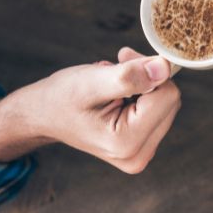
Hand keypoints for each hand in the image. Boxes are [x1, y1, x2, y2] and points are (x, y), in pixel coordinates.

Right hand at [0, 47, 180, 173]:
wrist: (42, 116)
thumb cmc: (60, 98)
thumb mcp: (91, 82)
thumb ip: (129, 76)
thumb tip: (164, 68)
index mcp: (127, 143)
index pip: (167, 95)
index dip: (149, 69)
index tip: (123, 57)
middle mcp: (139, 155)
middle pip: (170, 101)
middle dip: (147, 77)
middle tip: (117, 66)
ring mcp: (142, 154)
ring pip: (167, 103)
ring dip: (144, 85)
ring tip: (112, 84)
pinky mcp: (143, 146)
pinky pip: (159, 110)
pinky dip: (142, 95)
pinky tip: (118, 94)